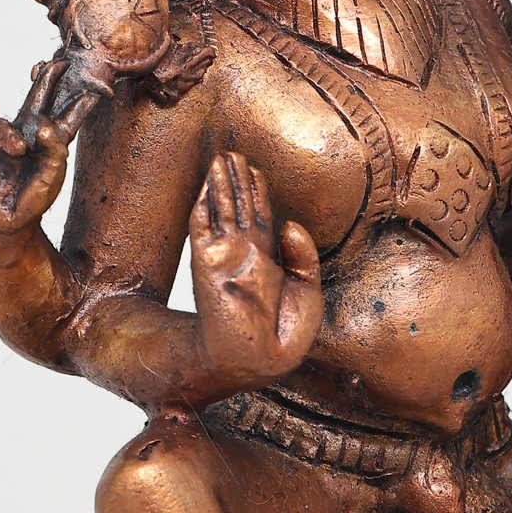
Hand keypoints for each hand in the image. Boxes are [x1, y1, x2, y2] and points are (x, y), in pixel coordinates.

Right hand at [0, 60, 71, 241]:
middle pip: (42, 96)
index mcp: (55, 140)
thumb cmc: (33, 201)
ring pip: (14, 112)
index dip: (82, 96)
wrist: (2, 221)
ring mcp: (9, 135)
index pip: (71, 112)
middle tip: (59, 61)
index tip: (98, 81)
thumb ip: (54, 150)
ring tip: (16, 153)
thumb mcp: (53, 177)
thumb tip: (43, 125)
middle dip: (50, 77)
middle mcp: (32, 132)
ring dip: (13, 131)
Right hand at [189, 152, 322, 390]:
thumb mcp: (309, 288)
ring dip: (221, 183)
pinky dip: (205, 204)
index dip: (258, 190)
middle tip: (232, 152)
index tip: (254, 167)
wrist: (262, 360)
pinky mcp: (207, 263)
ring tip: (221, 158)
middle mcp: (245, 253)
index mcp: (268, 259)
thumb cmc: (286, 334)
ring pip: (222, 209)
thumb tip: (288, 221)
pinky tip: (208, 184)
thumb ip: (303, 254)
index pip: (261, 215)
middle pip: (240, 205)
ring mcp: (225, 256)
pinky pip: (203, 227)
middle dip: (237, 179)